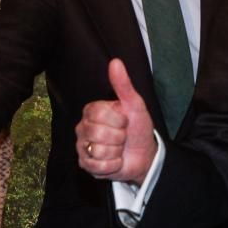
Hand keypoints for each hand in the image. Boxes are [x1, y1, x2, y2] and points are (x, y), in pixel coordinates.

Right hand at [76, 58, 157, 183]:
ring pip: (98, 151)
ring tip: (119, 149)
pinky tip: (116, 160)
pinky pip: (98, 166)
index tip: (124, 121)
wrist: (144, 154)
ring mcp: (82, 147)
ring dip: (116, 152)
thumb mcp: (134, 104)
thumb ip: (123, 84)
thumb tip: (115, 61)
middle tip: (122, 136)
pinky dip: (113, 165)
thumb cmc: (137, 127)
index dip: (118, 120)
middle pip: (97, 133)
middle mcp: (83, 127)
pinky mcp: (86, 164)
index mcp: (92, 110)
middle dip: (118, 137)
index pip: (100, 114)